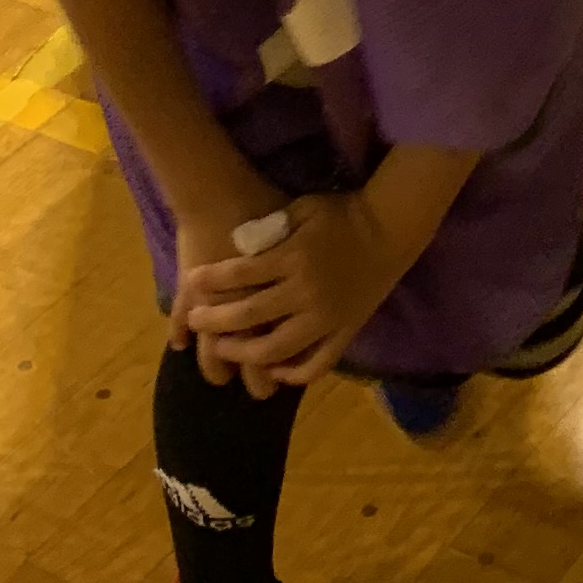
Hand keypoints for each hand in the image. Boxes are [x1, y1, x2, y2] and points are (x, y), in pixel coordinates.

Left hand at [178, 189, 401, 390]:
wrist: (390, 230)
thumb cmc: (341, 214)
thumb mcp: (302, 208)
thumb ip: (270, 227)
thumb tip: (236, 245)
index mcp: (294, 258)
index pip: (242, 273)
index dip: (212, 279)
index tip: (192, 280)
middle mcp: (307, 292)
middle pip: (251, 314)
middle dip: (216, 319)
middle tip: (196, 321)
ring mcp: (326, 317)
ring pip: (278, 348)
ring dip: (245, 353)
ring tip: (224, 350)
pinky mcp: (345, 331)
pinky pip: (318, 363)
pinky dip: (294, 373)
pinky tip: (273, 372)